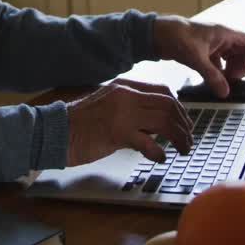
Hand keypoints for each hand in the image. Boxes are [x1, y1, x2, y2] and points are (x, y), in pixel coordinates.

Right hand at [65, 79, 190, 165]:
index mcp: (124, 86)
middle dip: (184, 125)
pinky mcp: (117, 132)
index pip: (163, 92)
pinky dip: (159, 151)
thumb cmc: (81, 123)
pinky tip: (160, 158)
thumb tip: (158, 123)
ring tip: (182, 150)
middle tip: (188, 140)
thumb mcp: (109, 106)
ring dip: (178, 138)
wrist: (55, 131)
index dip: (179, 109)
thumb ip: (132, 109)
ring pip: (164, 121)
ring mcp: (122, 113)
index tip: (185, 123)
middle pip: (168, 105)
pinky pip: (148, 142)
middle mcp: (125, 95)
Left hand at [153, 16, 244, 97]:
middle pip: (240, 53)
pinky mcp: (202, 51)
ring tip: (223, 81)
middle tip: (233, 80)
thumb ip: (212, 76)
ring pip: (228, 58)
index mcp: (223, 34)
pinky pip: (217, 62)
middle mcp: (219, 38)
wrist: (157, 34)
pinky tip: (212, 79)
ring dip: (228, 70)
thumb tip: (224, 92)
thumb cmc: (177, 36)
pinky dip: (218, 71)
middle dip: (240, 67)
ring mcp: (211, 44)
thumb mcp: (197, 59)